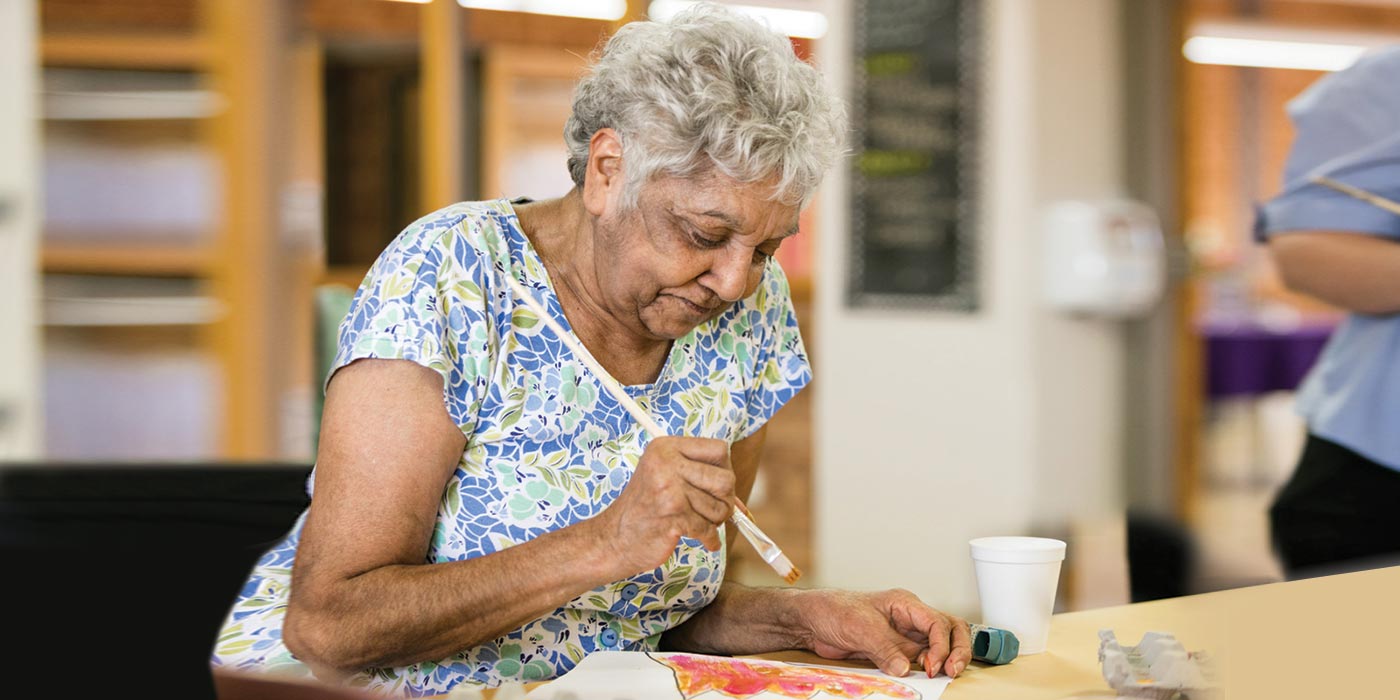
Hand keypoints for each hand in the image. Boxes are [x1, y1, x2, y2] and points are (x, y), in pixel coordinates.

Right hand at [589, 436, 735, 578]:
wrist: (613, 538)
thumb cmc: (644, 509)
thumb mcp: (665, 477)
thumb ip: (700, 478)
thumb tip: (742, 500)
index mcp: (666, 447)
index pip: (719, 449)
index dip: (724, 469)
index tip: (715, 485)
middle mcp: (666, 464)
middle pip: (726, 479)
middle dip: (726, 500)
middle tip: (714, 510)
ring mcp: (669, 490)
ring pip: (720, 507)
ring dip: (714, 521)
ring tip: (699, 523)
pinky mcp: (672, 516)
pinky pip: (708, 529)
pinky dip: (709, 539)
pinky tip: (704, 540)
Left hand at [795, 589, 971, 678]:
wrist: (812, 621)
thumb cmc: (834, 610)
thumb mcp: (861, 628)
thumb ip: (885, 649)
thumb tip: (906, 668)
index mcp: (905, 604)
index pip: (938, 622)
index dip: (941, 645)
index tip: (933, 665)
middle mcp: (910, 619)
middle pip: (949, 630)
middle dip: (958, 649)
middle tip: (952, 670)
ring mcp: (904, 635)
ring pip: (938, 647)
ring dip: (944, 660)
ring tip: (941, 674)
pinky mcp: (895, 651)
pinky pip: (918, 660)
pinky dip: (925, 669)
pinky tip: (923, 676)